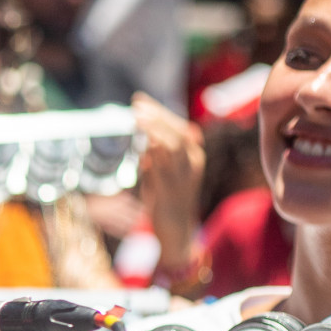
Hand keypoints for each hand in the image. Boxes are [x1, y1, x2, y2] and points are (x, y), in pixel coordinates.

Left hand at [132, 92, 205, 275]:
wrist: (176, 230)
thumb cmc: (168, 200)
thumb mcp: (163, 173)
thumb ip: (157, 156)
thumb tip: (144, 140)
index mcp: (193, 155)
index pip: (178, 125)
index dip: (159, 111)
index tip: (140, 100)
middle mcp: (192, 162)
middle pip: (177, 131)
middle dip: (156, 115)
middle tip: (136, 106)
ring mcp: (183, 176)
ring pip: (172, 144)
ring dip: (154, 128)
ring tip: (136, 117)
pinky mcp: (171, 189)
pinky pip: (162, 165)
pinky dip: (152, 150)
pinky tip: (140, 142)